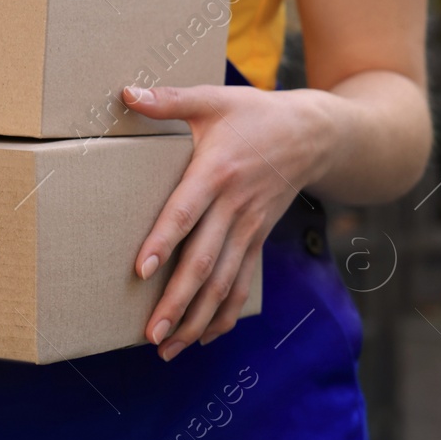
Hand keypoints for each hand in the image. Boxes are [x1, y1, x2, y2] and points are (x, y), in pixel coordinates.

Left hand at [120, 83, 334, 359]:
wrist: (315, 134)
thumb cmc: (255, 114)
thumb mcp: (213, 99)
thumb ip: (169, 99)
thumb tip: (125, 91)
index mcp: (217, 172)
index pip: (186, 212)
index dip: (164, 240)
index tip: (141, 269)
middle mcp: (234, 207)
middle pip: (204, 261)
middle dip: (177, 301)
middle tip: (150, 333)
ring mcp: (249, 228)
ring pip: (223, 283)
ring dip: (197, 318)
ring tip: (168, 348)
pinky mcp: (256, 239)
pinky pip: (242, 284)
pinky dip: (225, 314)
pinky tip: (205, 338)